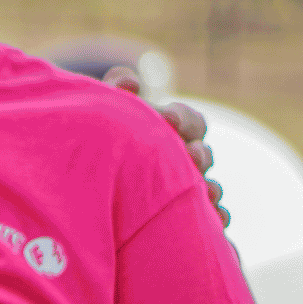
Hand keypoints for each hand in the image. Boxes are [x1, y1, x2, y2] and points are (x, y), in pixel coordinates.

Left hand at [105, 66, 228, 221]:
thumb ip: (114, 92)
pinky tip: (215, 222)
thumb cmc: (102, 142)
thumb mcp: (104, 114)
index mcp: (173, 133)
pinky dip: (217, 220)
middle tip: (190, 155)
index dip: (183, 118)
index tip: (167, 118)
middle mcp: (185, 162)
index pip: (191, 122)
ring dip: (211, 190)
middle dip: (199, 155)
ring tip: (206, 193)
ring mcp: (187, 192)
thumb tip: (129, 81)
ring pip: (210, 189)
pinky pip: (211, 222)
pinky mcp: (183, 222)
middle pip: (203, 156)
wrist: (85, 186)